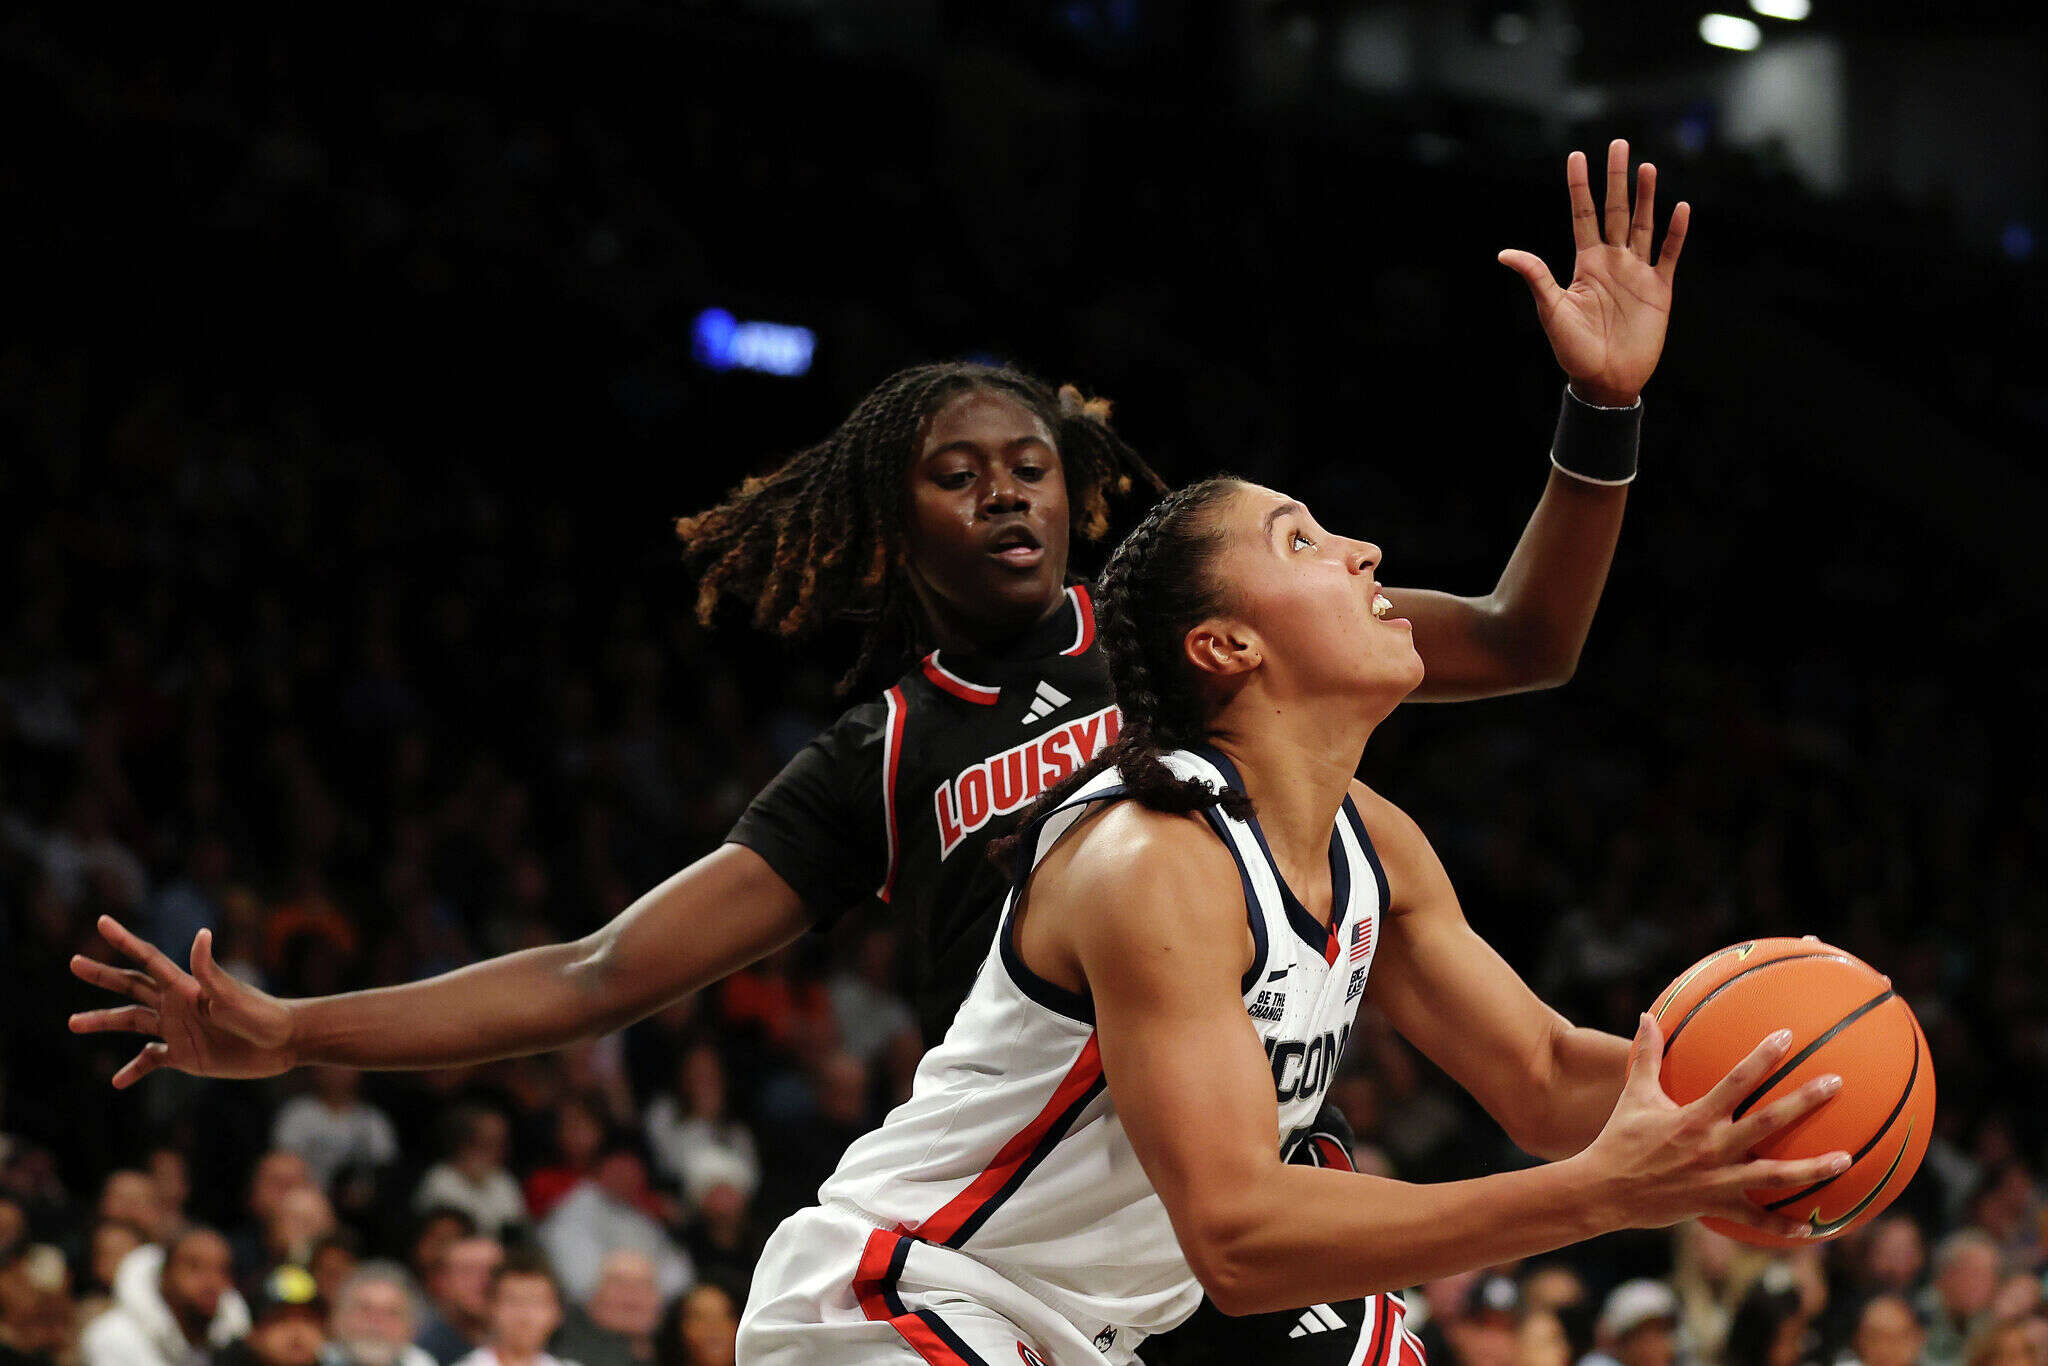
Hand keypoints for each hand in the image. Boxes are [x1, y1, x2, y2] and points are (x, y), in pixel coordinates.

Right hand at [69, 916, 296, 1086]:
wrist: (284, 1042)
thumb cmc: (262, 1014)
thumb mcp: (231, 994)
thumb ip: (209, 971)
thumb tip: (200, 934)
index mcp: (185, 986)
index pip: (147, 958)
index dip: (124, 939)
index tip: (102, 921)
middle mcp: (177, 1004)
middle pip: (131, 986)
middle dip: (102, 975)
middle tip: (74, 962)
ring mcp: (179, 1029)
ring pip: (131, 1022)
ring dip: (103, 1021)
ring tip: (73, 1022)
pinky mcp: (186, 1054)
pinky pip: (151, 1060)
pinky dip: (134, 1069)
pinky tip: (117, 1081)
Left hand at [1498, 139, 1688, 406]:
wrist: (1605, 380)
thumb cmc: (1574, 349)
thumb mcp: (1552, 310)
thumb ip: (1536, 277)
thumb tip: (1505, 254)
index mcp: (1585, 263)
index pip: (1582, 215)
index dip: (1580, 187)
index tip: (1576, 156)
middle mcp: (1612, 261)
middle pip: (1616, 211)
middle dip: (1616, 179)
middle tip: (1618, 144)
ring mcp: (1637, 273)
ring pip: (1644, 225)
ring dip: (1646, 197)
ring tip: (1646, 167)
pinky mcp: (1659, 289)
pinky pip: (1669, 255)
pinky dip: (1675, 233)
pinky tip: (1679, 207)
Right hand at [1579, 1012, 1847, 1239]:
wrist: (1605, 1191)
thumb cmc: (1619, 1138)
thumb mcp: (1634, 1094)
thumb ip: (1646, 1055)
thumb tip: (1647, 1015)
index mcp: (1695, 1117)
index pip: (1736, 1081)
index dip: (1762, 1057)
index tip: (1787, 1036)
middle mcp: (1712, 1147)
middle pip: (1768, 1122)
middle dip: (1805, 1101)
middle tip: (1836, 1083)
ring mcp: (1718, 1180)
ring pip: (1776, 1175)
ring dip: (1814, 1168)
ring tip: (1847, 1159)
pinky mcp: (1716, 1206)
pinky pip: (1757, 1219)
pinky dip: (1786, 1226)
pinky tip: (1815, 1228)